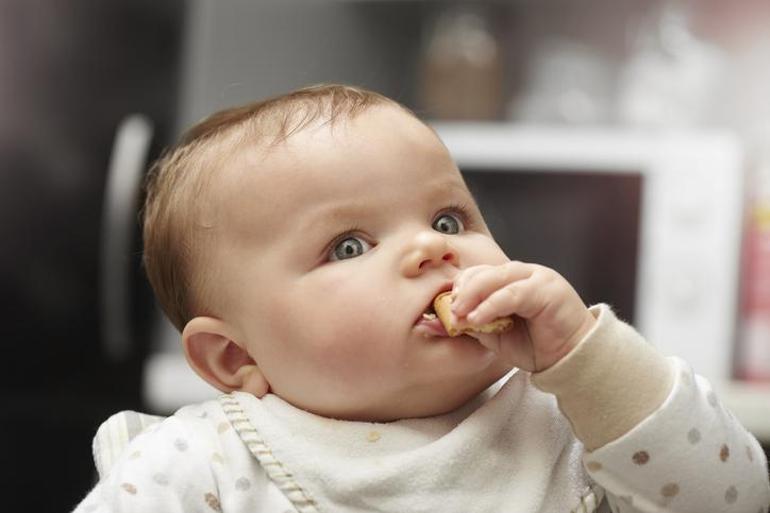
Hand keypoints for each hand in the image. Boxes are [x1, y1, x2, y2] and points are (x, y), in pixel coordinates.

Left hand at [450, 261, 595, 371]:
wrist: (571, 358)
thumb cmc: (537, 345)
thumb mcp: (497, 335)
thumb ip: (475, 325)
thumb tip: (444, 322)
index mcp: (510, 280)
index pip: (477, 274)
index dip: (458, 288)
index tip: (442, 307)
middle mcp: (522, 274)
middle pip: (483, 272)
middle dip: (461, 291)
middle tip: (447, 311)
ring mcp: (536, 278)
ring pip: (496, 278)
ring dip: (473, 296)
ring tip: (458, 314)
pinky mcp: (546, 290)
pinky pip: (512, 294)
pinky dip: (491, 305)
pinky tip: (477, 318)